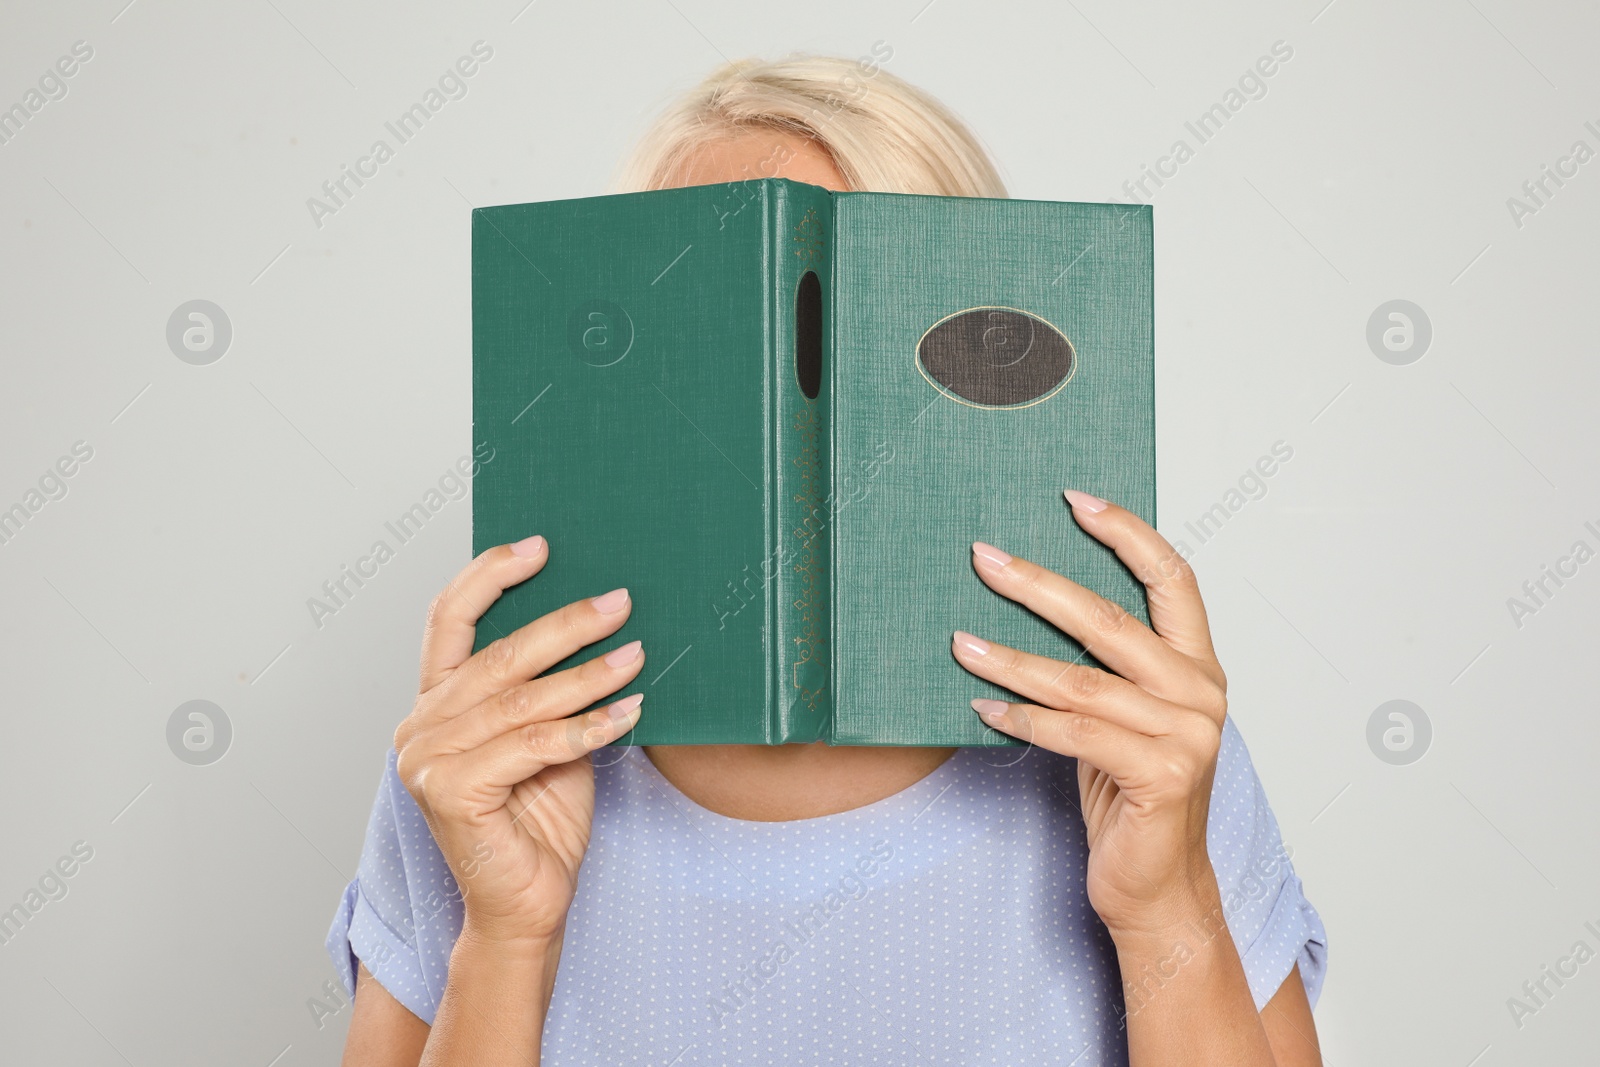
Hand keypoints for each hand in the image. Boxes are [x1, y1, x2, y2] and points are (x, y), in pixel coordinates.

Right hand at [393, 535, 645, 947]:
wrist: (529, 904)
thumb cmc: (540, 820)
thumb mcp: (549, 737)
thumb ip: (552, 689)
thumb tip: (603, 622)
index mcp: (435, 704)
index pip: (448, 620)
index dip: (491, 575)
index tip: (541, 546)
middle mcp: (420, 726)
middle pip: (498, 657)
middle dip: (565, 624)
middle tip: (619, 601)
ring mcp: (427, 761)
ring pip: (521, 701)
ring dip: (588, 674)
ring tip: (637, 654)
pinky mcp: (449, 792)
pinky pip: (533, 744)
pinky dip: (587, 726)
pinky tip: (629, 711)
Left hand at [953, 490, 1227, 939]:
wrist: (1159, 887)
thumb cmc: (1132, 796)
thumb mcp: (1127, 720)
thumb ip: (1106, 668)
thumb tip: (1033, 600)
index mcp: (1198, 669)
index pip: (1174, 579)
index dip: (1127, 533)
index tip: (1075, 498)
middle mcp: (1201, 695)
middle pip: (1110, 619)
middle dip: (1038, 584)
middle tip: (984, 557)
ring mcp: (1186, 737)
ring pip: (1079, 681)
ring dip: (1010, 658)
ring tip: (960, 642)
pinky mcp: (1159, 776)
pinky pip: (1073, 734)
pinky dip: (1021, 718)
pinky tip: (982, 707)